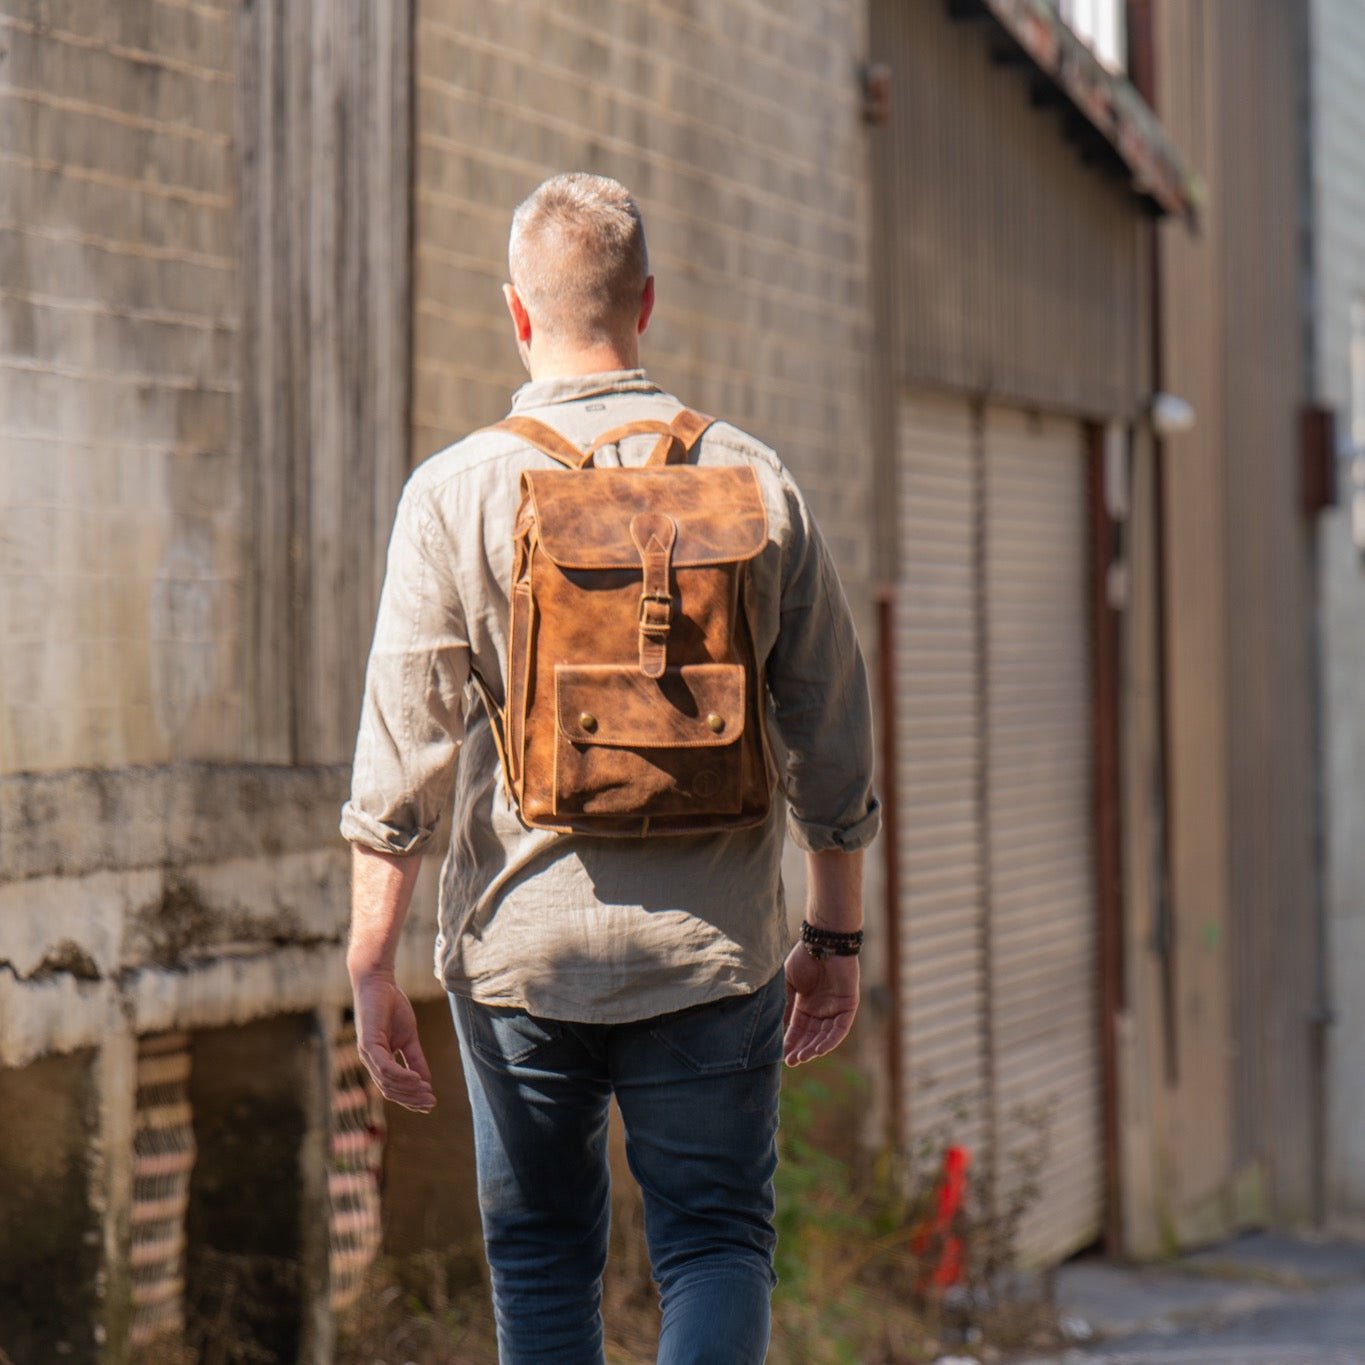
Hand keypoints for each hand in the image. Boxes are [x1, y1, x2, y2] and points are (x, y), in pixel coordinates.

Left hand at [351, 970, 436, 1112]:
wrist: (380, 983)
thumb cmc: (392, 1007)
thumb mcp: (409, 1037)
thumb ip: (415, 1059)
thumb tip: (426, 1081)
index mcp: (379, 1061)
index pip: (393, 1088)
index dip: (411, 1099)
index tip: (430, 1104)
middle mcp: (370, 1062)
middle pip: (390, 1090)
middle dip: (411, 1099)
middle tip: (431, 1103)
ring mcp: (367, 1054)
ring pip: (387, 1082)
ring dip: (408, 1090)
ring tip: (427, 1092)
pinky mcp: (368, 1043)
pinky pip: (384, 1067)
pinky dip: (401, 1075)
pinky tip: (416, 1079)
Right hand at [782, 942, 858, 1065]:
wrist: (823, 942)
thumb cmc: (804, 958)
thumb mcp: (788, 983)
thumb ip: (785, 1004)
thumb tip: (777, 1026)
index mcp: (806, 1004)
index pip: (798, 1029)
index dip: (790, 1042)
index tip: (781, 1056)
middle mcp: (821, 1009)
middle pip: (811, 1036)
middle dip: (801, 1049)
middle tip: (790, 1062)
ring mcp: (835, 1008)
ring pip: (825, 1036)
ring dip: (814, 1048)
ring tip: (802, 1058)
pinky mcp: (848, 1005)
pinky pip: (840, 1028)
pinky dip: (830, 1039)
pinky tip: (819, 1049)